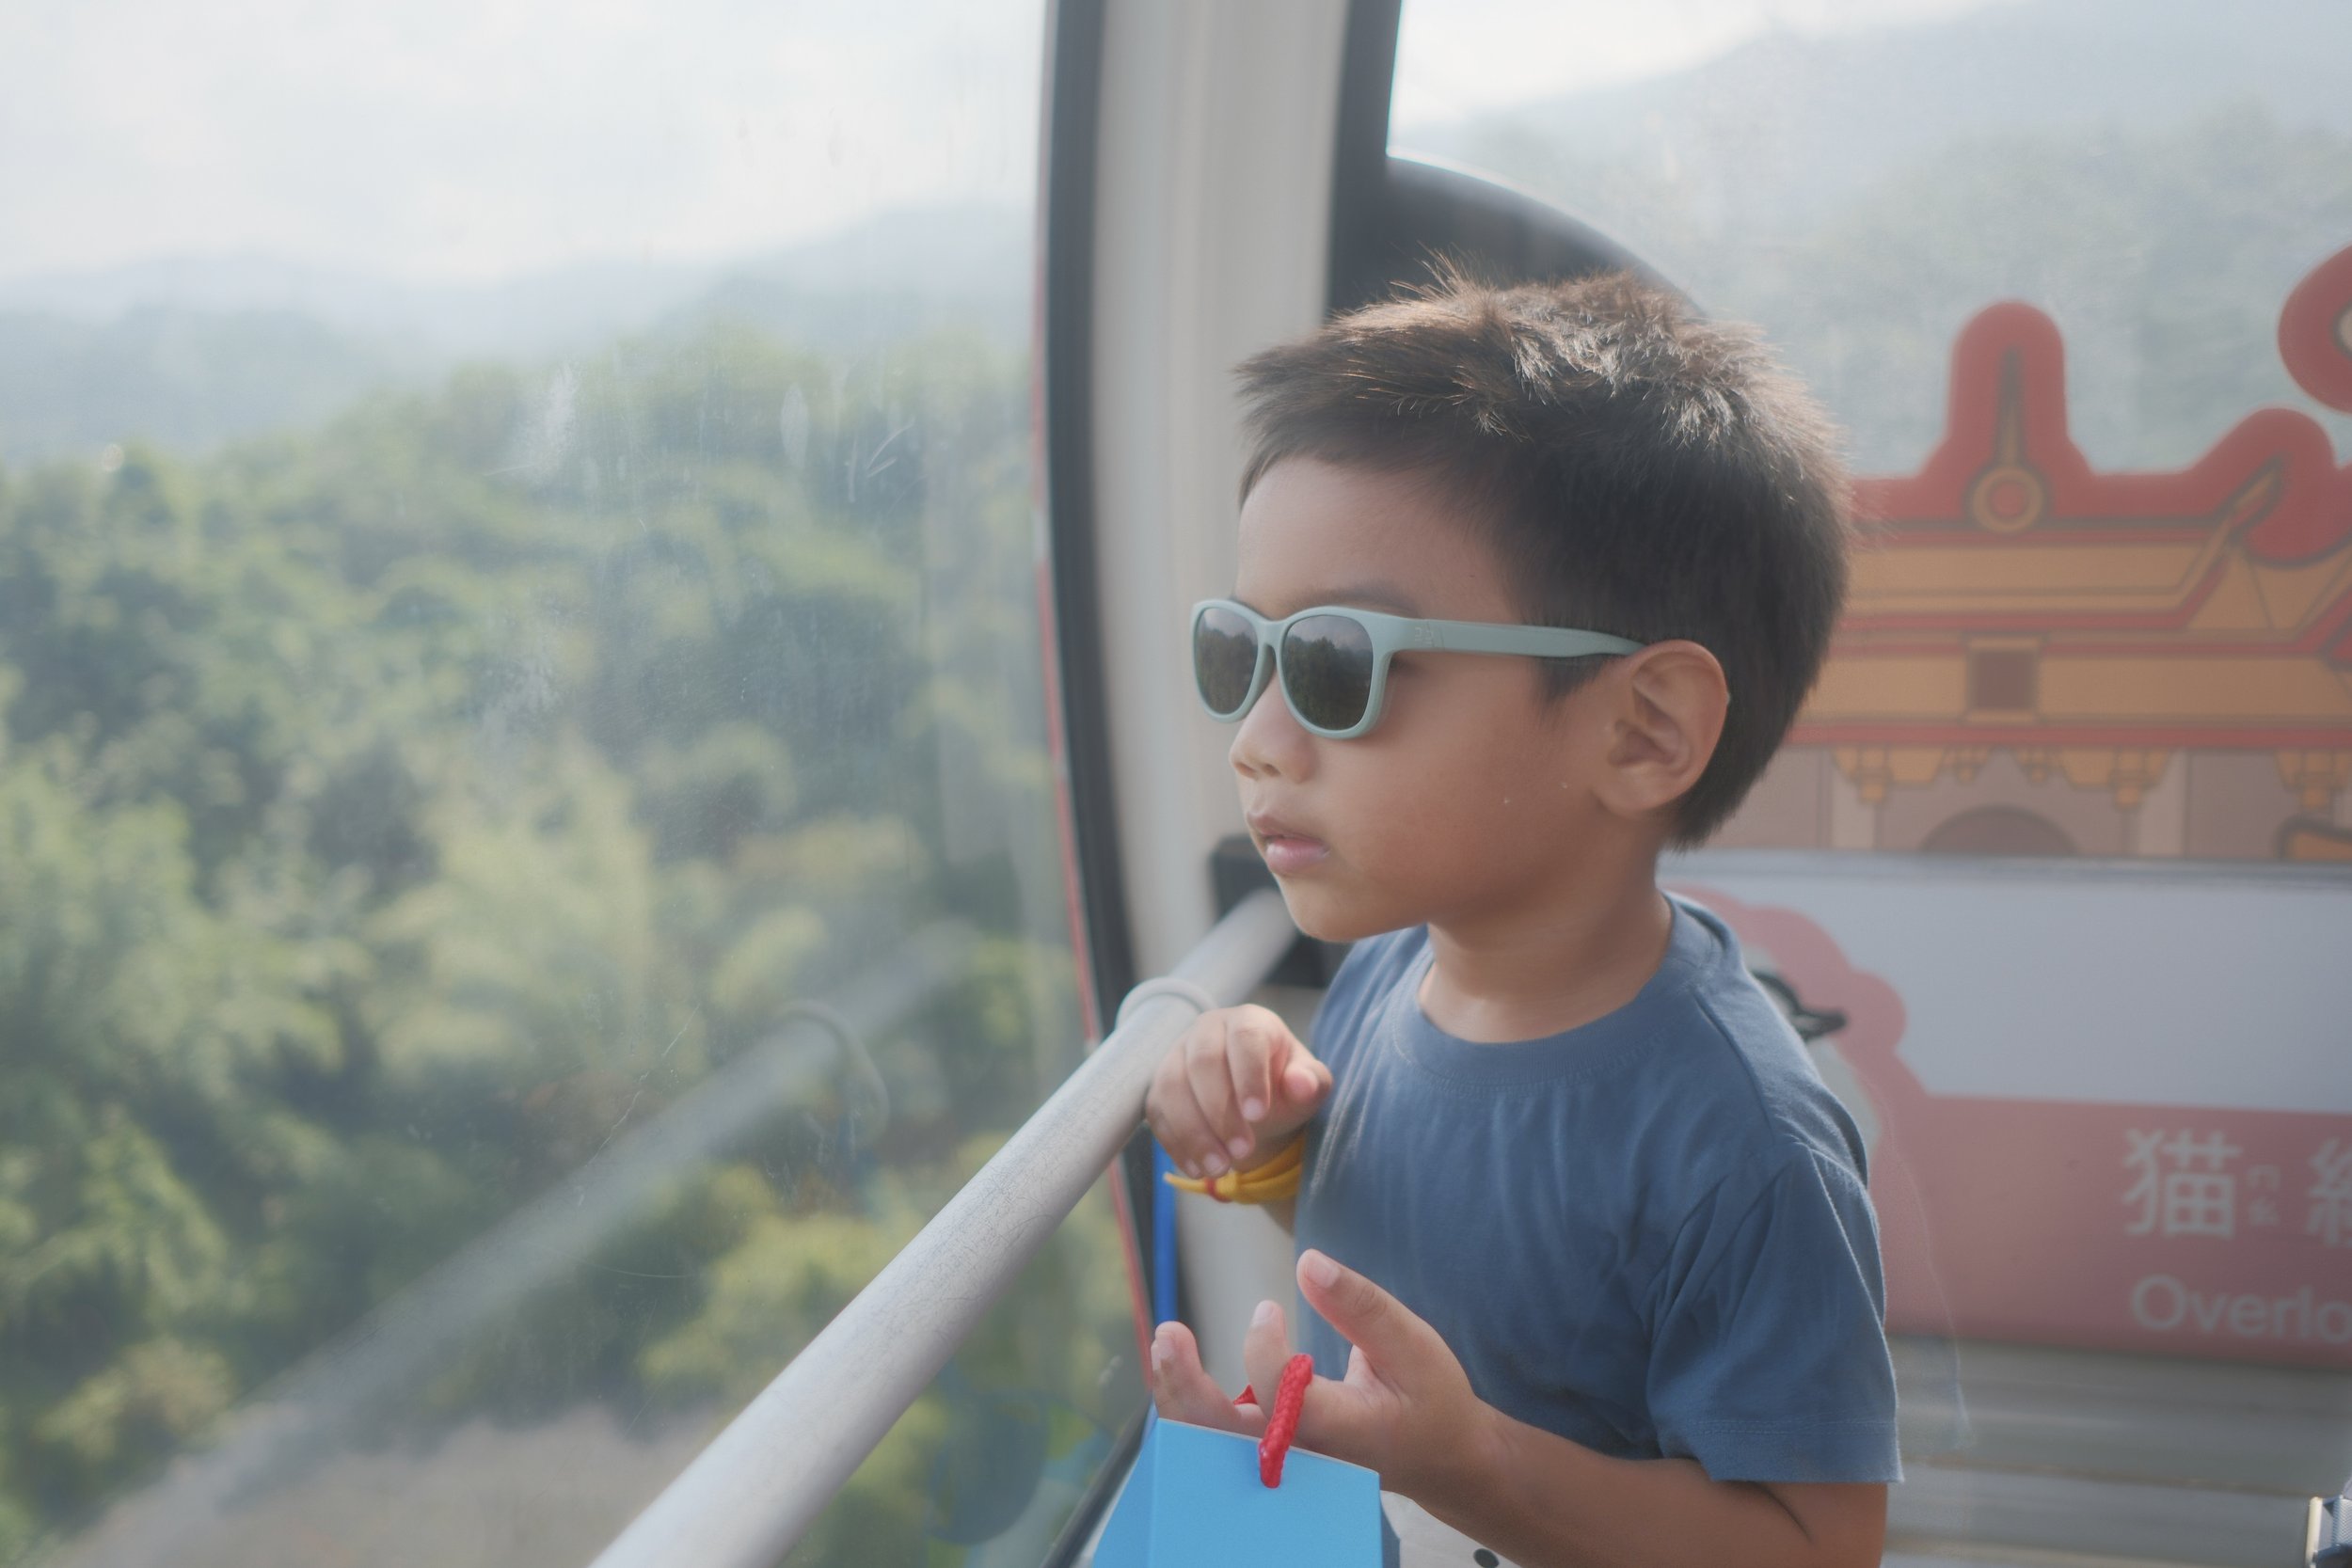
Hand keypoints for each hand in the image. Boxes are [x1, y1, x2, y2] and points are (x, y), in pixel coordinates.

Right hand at [1144, 1004, 1330, 1180]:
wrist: (1255, 1102)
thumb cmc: (1285, 1086)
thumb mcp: (1308, 1085)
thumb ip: (1311, 1082)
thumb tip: (1302, 1084)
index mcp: (1248, 1021)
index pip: (1244, 1038)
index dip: (1249, 1076)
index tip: (1258, 1116)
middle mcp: (1207, 1031)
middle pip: (1203, 1061)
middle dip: (1221, 1111)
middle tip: (1244, 1151)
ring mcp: (1177, 1057)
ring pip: (1172, 1087)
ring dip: (1194, 1132)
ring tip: (1220, 1168)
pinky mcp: (1160, 1088)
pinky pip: (1158, 1113)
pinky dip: (1176, 1144)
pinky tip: (1198, 1169)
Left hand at [1147, 1248, 1497, 1505]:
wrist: (1438, 1457)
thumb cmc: (1428, 1396)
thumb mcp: (1412, 1344)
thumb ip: (1361, 1306)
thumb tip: (1308, 1263)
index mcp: (1348, 1431)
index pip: (1290, 1404)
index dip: (1265, 1357)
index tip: (1267, 1311)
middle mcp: (1309, 1457)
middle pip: (1232, 1441)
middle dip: (1191, 1390)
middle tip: (1169, 1334)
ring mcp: (1287, 1462)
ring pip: (1217, 1444)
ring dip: (1182, 1395)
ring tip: (1165, 1342)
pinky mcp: (1275, 1455)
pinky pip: (1222, 1438)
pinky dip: (1195, 1402)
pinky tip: (1178, 1363)